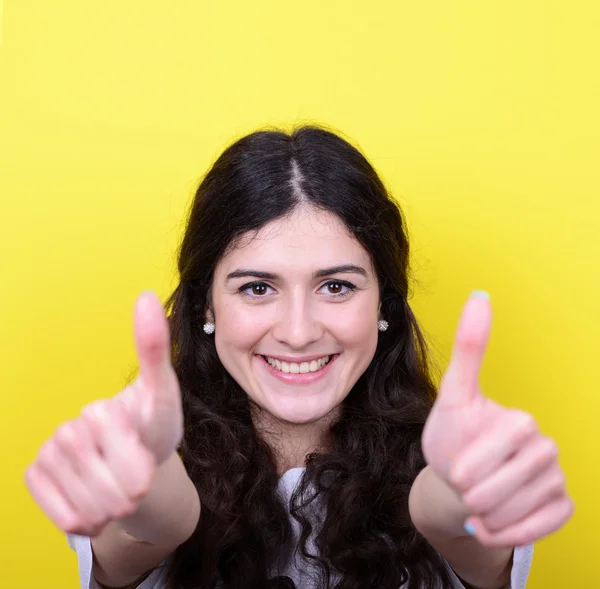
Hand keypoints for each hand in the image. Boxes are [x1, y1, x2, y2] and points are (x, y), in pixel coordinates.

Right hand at [24, 291, 182, 536]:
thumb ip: (154, 350)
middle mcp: (69, 428)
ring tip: (120, 489)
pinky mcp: (35, 476)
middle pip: (108, 490)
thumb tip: (146, 295)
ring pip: (89, 510)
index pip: (124, 457)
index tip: (147, 459)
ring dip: (114, 509)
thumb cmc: (153, 426)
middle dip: (131, 493)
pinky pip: (66, 518)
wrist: (136, 460)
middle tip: (136, 477)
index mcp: (101, 410)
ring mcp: (48, 452)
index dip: (140, 467)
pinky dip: (89, 519)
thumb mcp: (164, 395)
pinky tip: (97, 501)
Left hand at [421, 292, 573, 547]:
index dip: (464, 467)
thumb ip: (469, 347)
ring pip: (515, 512)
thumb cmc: (453, 438)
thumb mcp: (454, 395)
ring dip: (485, 516)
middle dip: (471, 494)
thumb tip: (481, 294)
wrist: (456, 481)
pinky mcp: (562, 507)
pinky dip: (506, 533)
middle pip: (499, 489)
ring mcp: (557, 479)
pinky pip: (538, 530)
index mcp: (524, 422)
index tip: (455, 465)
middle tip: (466, 485)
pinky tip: (490, 523)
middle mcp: (548, 448)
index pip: (491, 456)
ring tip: (477, 501)